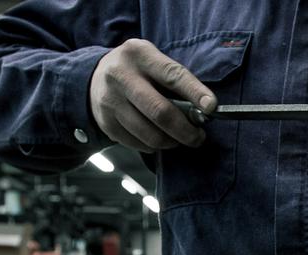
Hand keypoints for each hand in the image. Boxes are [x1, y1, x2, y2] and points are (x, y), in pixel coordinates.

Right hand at [89, 39, 215, 152]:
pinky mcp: (105, 122)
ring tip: (178, 139)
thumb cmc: (138, 71)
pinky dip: (153, 146)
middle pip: (160, 111)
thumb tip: (204, 110)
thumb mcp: (153, 62)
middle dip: (185, 130)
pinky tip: (158, 138)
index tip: (211, 108)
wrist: (96, 77)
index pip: (172, 75)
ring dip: (171, 142)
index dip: (195, 93)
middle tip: (198, 138)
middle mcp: (121, 75)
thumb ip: (175, 81)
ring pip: (149, 134)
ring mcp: (110, 100)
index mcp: (139, 54)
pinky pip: (137, 144)